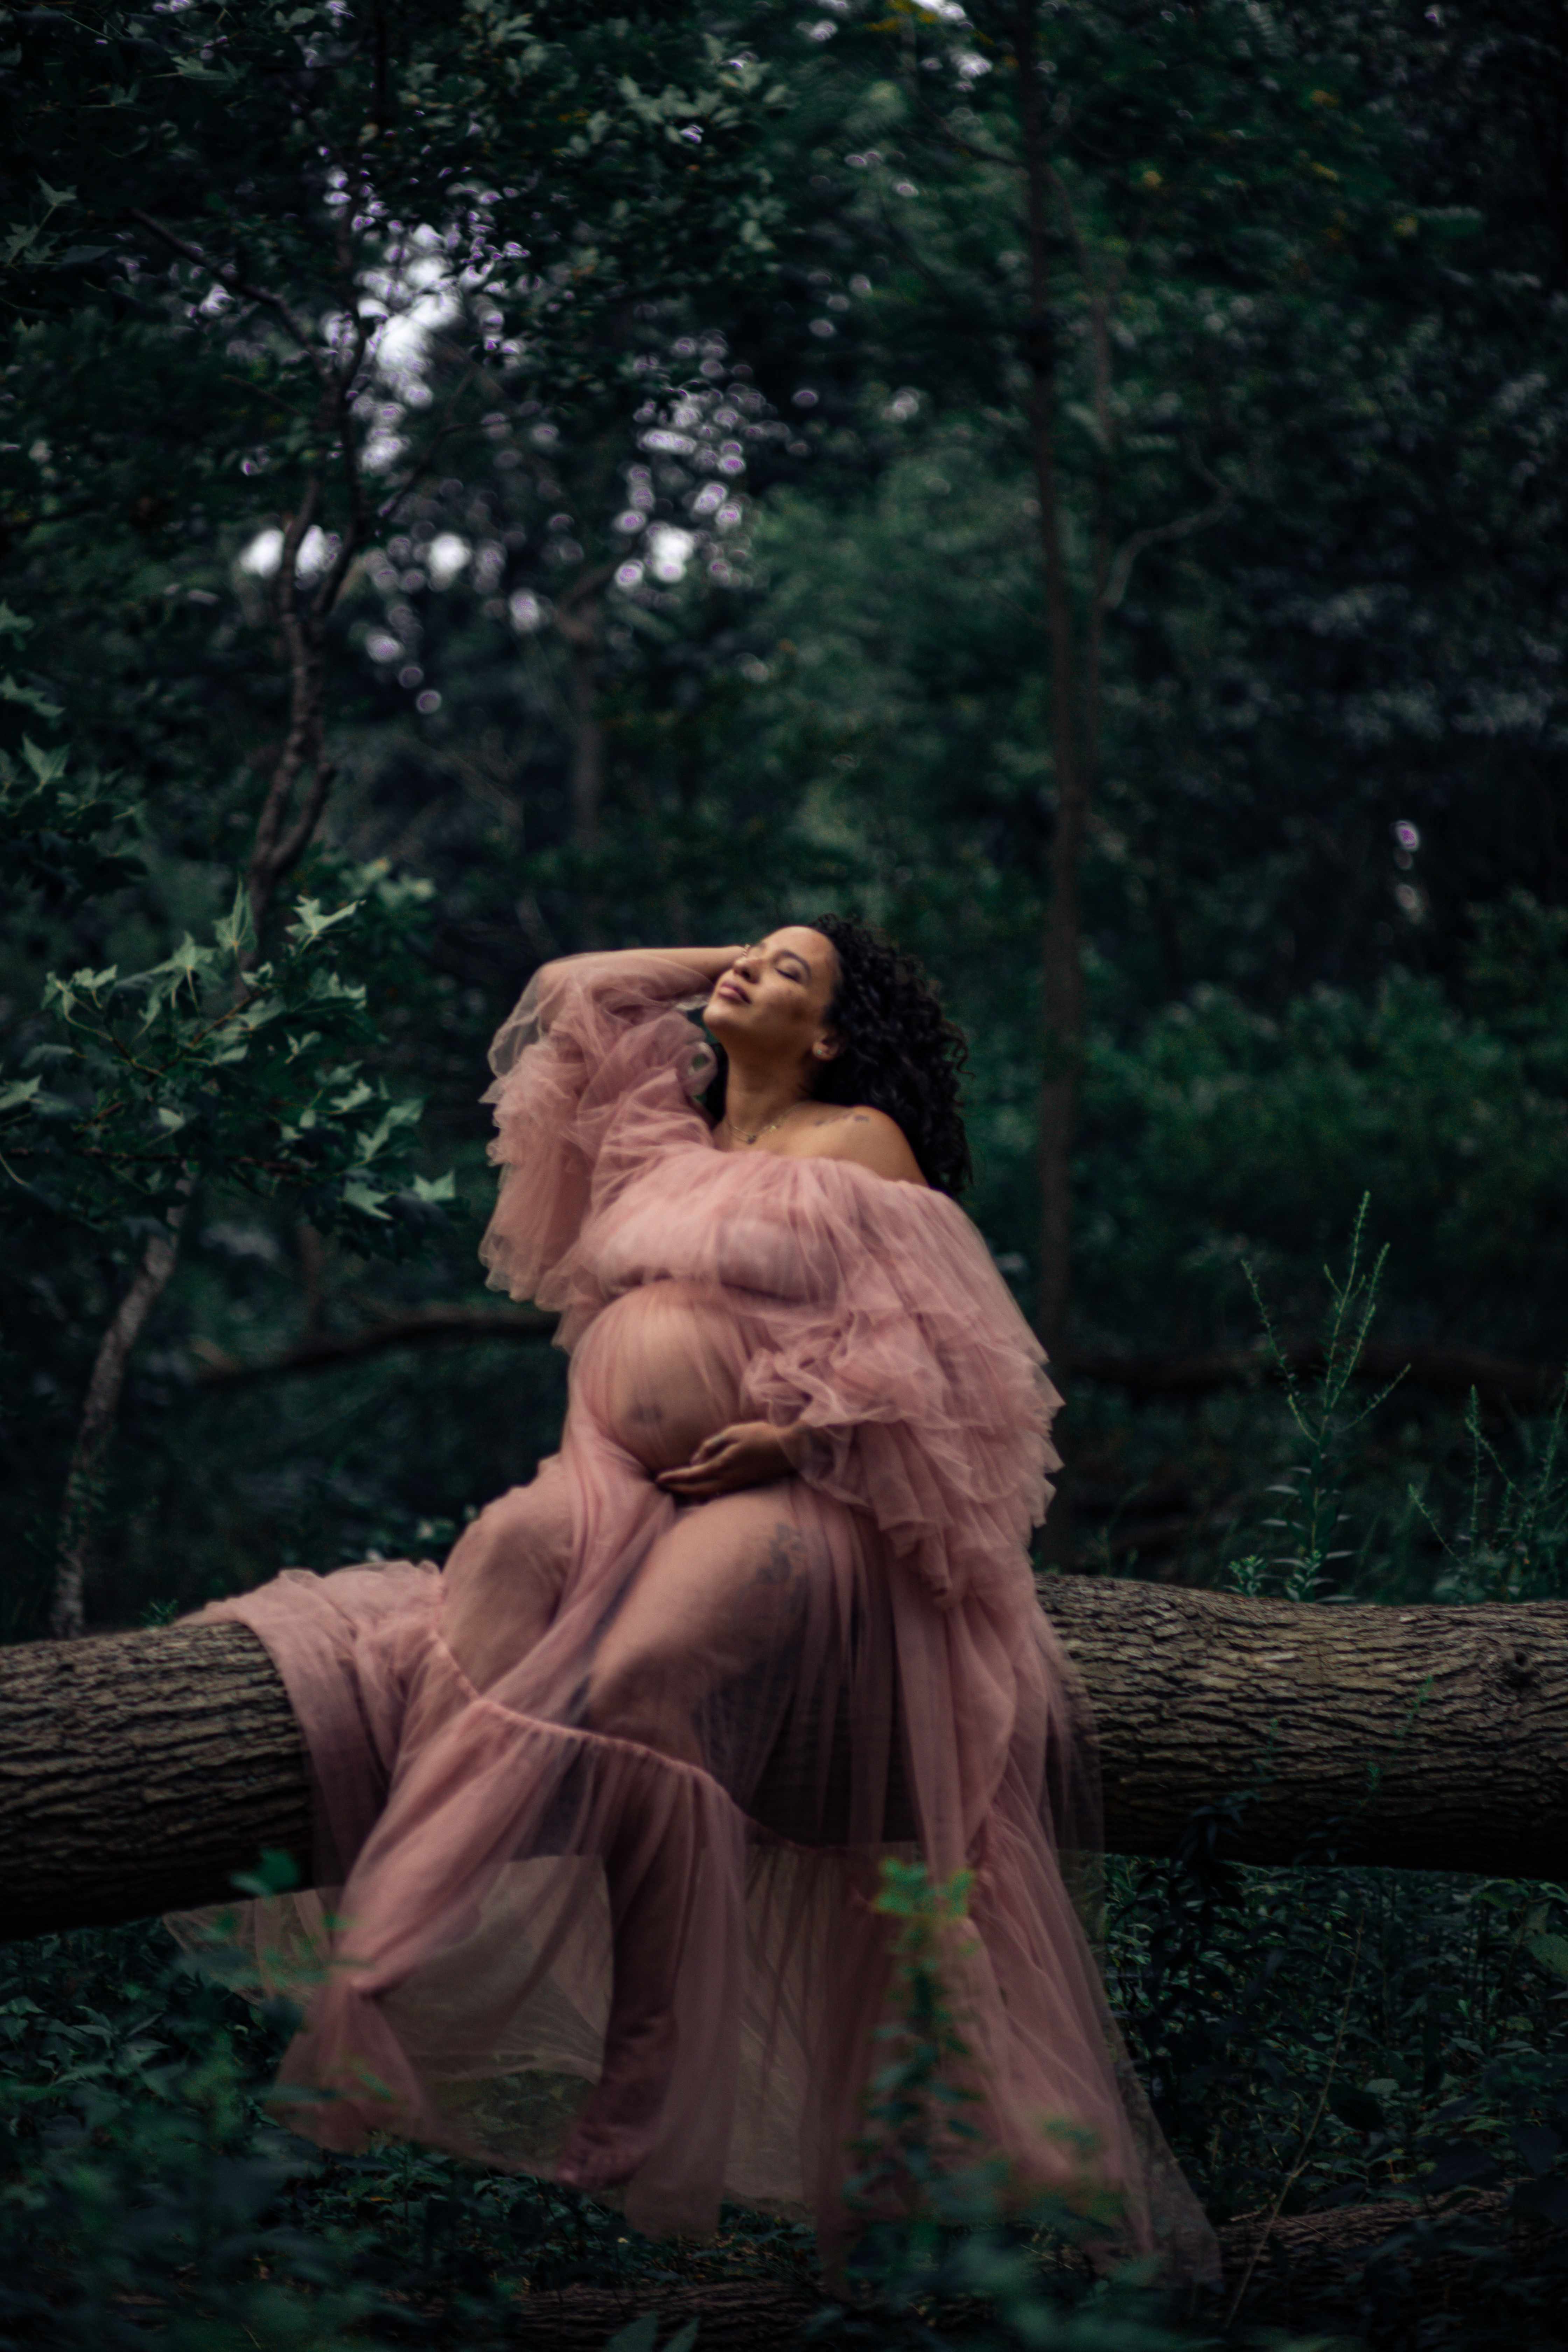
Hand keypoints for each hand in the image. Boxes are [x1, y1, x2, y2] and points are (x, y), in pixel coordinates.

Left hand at [654, 1420, 795, 1500]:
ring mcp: (735, 1485)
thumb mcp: (733, 1432)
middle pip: (695, 1490)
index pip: (691, 1475)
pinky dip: (704, 1493)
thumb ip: (712, 1445)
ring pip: (706, 1494)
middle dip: (677, 1488)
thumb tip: (696, 1459)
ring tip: (677, 1488)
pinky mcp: (743, 1485)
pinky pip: (718, 1493)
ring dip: (689, 1492)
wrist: (789, 1451)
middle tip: (663, 1485)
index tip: (659, 1478)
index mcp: (721, 1466)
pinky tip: (701, 1490)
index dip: (673, 1477)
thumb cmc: (762, 1436)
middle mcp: (726, 1480)